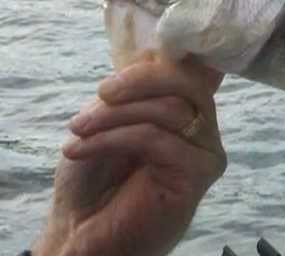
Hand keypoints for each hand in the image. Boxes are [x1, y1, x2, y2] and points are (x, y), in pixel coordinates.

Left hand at [31, 53, 225, 255]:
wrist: (79, 232)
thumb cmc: (92, 177)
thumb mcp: (106, 118)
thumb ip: (133, 89)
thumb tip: (155, 51)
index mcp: (184, 109)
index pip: (191, 68)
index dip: (168, 56)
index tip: (125, 64)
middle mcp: (203, 126)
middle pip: (188, 81)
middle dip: (139, 80)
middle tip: (100, 92)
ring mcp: (207, 150)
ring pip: (169, 109)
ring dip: (114, 115)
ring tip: (77, 129)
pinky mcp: (200, 173)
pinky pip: (158, 139)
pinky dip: (113, 138)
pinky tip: (81, 149)